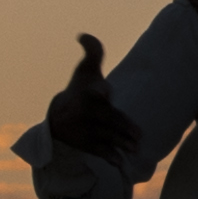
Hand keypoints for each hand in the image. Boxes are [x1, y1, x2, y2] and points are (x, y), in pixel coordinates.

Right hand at [44, 35, 139, 165]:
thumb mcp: (86, 69)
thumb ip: (93, 51)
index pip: (93, 90)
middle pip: (106, 118)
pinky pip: (97, 151)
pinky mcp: (83, 144)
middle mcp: (83, 112)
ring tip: (135, 148)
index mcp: (86, 92)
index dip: (99, 89)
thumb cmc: (80, 89)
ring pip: (105, 136)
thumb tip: (83, 35)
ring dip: (120, 143)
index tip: (104, 90)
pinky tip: (120, 163)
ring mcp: (83, 129)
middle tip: (138, 135)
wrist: (59, 116)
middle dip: (122, 126)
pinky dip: (108, 157)